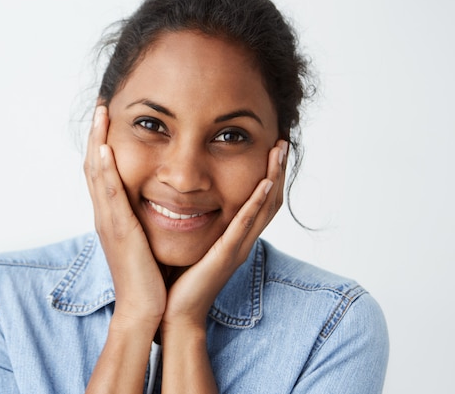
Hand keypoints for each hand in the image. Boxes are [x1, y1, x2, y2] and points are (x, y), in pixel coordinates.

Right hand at [84, 105, 165, 330]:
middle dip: (95, 134)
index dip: (101, 143)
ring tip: (101, 113)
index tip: (108, 118)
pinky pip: (110, 195)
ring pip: (96, 174)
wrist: (145, 309)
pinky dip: (105, 170)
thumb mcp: (145, 242)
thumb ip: (146, 220)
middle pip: (93, 166)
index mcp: (113, 216)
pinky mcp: (119, 231)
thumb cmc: (149, 277)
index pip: (102, 172)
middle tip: (100, 105)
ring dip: (97, 141)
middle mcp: (106, 215)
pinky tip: (104, 148)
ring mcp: (109, 222)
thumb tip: (158, 203)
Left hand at [161, 139, 287, 330]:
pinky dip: (256, 204)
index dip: (268, 174)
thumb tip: (183, 196)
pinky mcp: (226, 256)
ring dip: (273, 178)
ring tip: (279, 151)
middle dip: (277, 170)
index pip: (259, 201)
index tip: (269, 147)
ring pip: (264, 208)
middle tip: (282, 142)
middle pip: (269, 200)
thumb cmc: (178, 278)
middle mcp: (241, 241)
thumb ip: (194, 221)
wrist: (172, 311)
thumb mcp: (190, 241)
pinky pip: (245, 226)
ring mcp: (237, 249)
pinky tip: (264, 183)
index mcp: (234, 237)